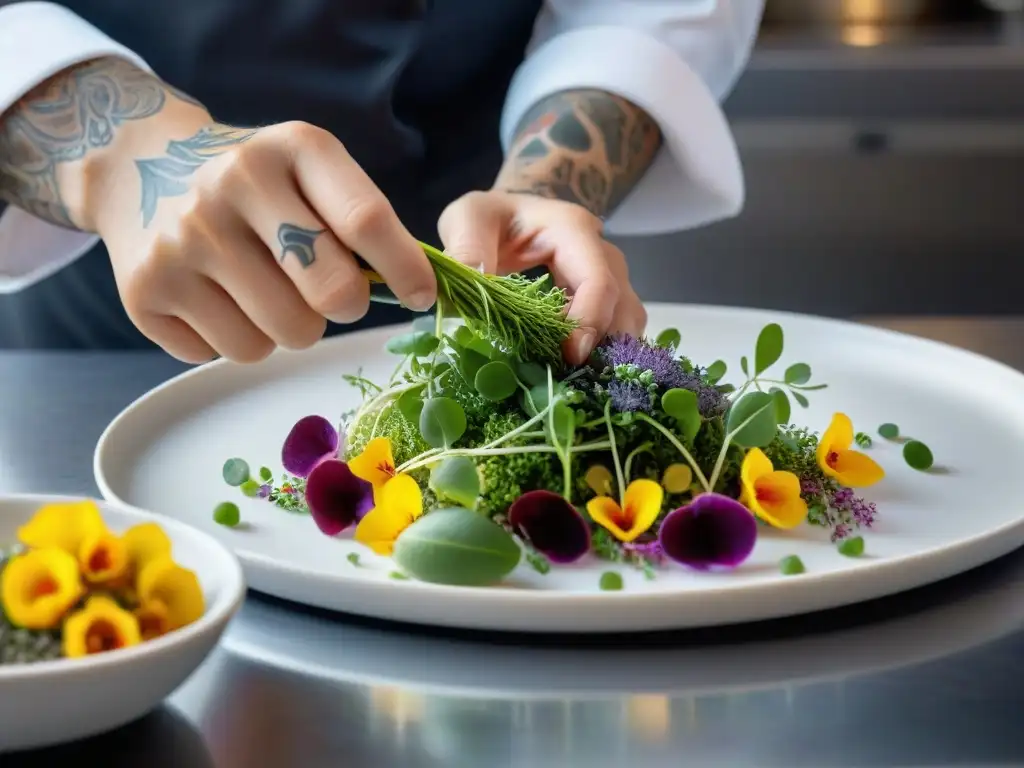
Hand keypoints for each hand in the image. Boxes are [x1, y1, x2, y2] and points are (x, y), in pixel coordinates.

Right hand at [92, 115, 435, 362]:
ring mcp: (182, 241)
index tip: (422, 296)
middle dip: (344, 305)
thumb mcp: (306, 168)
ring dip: (287, 327)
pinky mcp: (144, 292)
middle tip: (329, 293)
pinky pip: (227, 354)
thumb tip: (416, 291)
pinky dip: (235, 337)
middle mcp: (231, 186)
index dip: (406, 270)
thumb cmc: (252, 180)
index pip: (365, 220)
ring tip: (263, 288)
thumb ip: (357, 219)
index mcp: (290, 149)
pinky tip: (217, 297)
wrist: (137, 165)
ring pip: (281, 337)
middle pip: (331, 294)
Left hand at [438, 190, 646, 364]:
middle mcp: (601, 254)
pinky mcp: (601, 300)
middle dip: (603, 346)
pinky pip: (614, 328)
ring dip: (607, 353)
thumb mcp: (468, 218)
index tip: (570, 355)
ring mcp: (607, 277)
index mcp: (573, 231)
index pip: (598, 280)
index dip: (590, 320)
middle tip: (572, 378)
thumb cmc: (491, 215)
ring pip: (627, 320)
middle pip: (623, 305)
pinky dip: (599, 351)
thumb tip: (460, 299)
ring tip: (574, 379)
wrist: (507, 214)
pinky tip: (571, 370)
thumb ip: (466, 250)